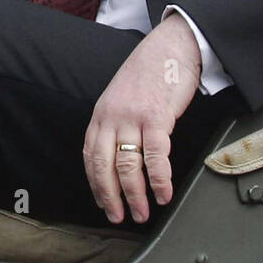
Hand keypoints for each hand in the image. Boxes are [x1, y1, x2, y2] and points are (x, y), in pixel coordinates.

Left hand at [83, 14, 201, 224]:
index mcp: (102, 114)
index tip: (103, 202)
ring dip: (135, 195)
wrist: (171, 45)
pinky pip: (155, 156)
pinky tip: (163, 194)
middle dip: (111, 197)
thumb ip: (117, 122)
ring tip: (141, 212)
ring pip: (128, 166)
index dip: (96, 184)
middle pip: (104, 166)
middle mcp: (112, 117)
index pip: (90, 157)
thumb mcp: (122, 96)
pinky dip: (158, 180)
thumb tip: (119, 153)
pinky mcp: (157, 118)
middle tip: (119, 217)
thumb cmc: (150, 71)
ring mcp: (133, 118)